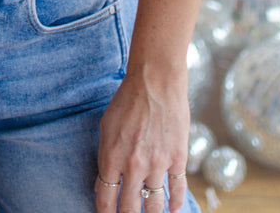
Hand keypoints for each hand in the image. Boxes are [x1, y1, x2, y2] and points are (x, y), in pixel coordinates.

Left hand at [94, 67, 188, 212]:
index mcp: (111, 157)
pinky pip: (177, 190)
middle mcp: (133, 166)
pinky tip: (172, 209)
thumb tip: (102, 185)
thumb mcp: (106, 127)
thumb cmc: (127, 100)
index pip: (105, 199)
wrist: (155, 80)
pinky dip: (175, 203)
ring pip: (154, 205)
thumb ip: (104, 157)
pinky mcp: (177, 158)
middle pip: (130, 208)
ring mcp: (157, 164)